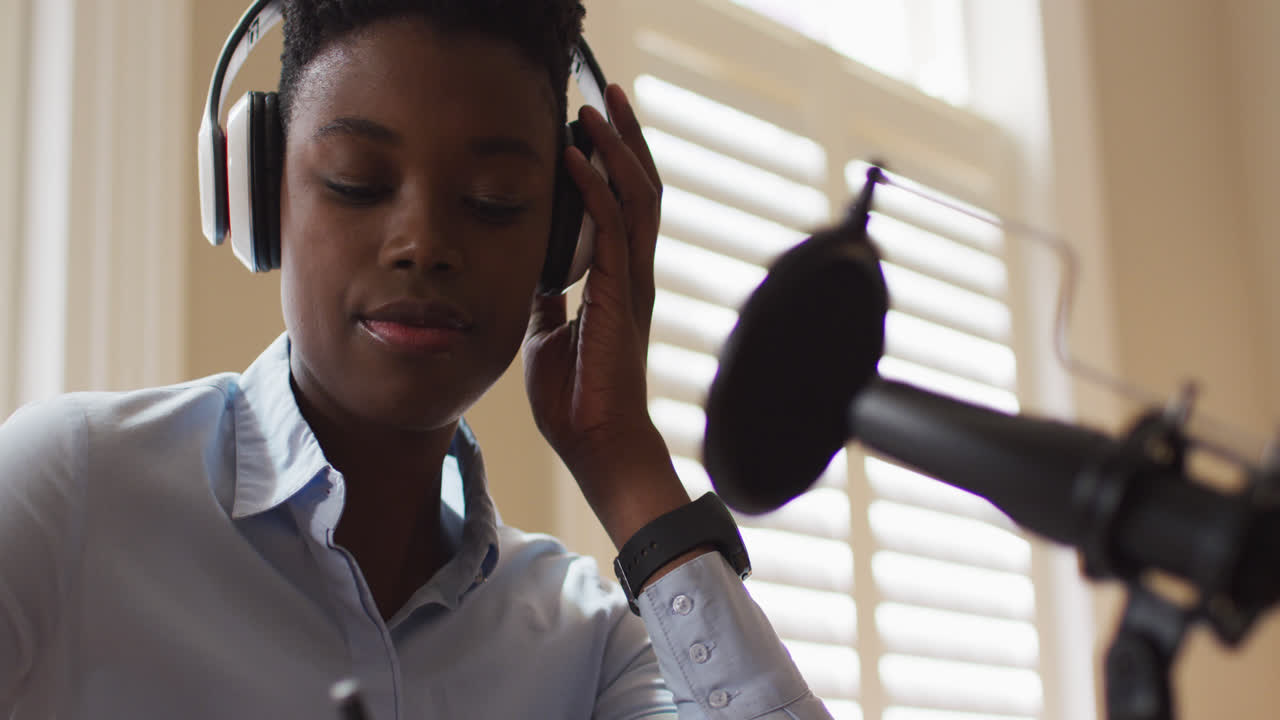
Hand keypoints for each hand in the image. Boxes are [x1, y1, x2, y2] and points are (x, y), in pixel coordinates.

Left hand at [522, 84, 690, 548]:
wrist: (598, 445)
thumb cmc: (576, 400)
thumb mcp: (546, 337)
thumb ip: (547, 301)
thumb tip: (532, 276)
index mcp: (617, 282)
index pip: (622, 207)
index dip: (611, 163)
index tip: (591, 125)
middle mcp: (632, 273)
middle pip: (640, 187)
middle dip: (624, 137)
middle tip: (604, 93)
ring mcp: (631, 281)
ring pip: (636, 195)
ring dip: (616, 146)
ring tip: (595, 105)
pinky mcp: (619, 294)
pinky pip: (611, 226)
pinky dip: (594, 185)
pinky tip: (574, 155)